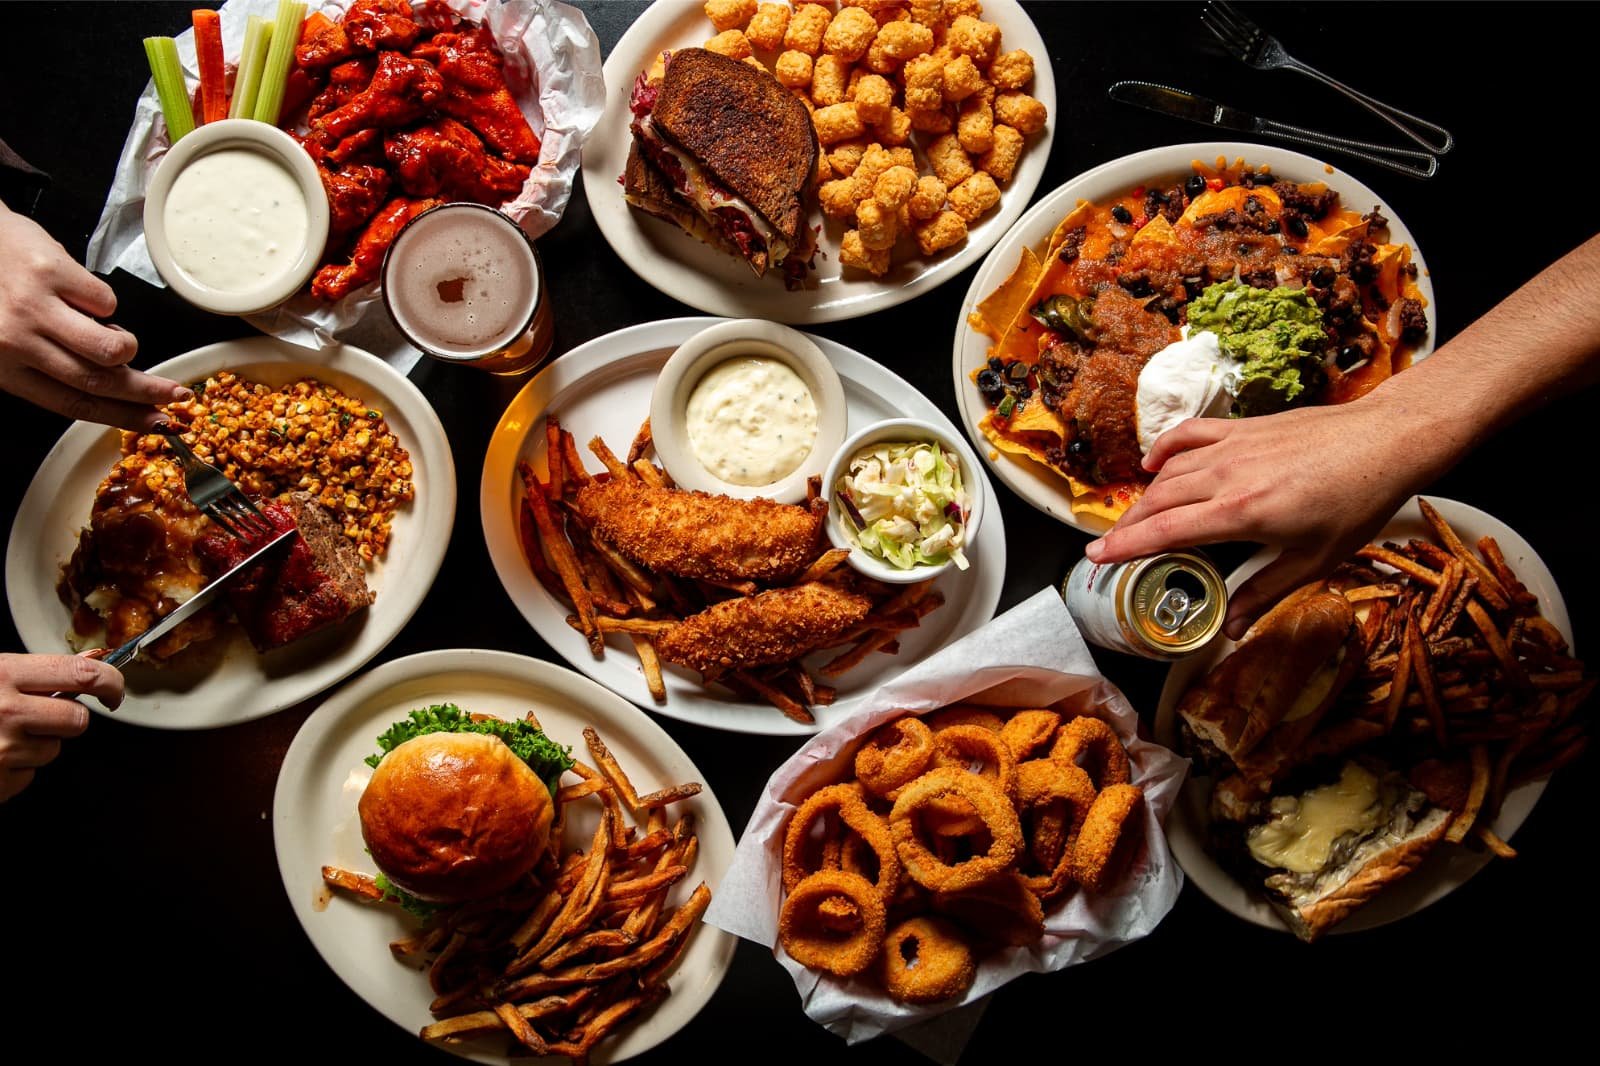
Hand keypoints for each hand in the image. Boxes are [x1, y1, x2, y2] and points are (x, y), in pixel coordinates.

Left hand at [0, 202, 188, 429]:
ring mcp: (33, 306)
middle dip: (145, 391)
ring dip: (128, 347)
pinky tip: (83, 296)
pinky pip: (105, 301)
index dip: (123, 416)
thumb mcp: (10, 342)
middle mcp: (15, 342)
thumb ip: (50, 365)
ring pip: (109, 347)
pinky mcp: (50, 272)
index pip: (75, 404)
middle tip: (174, 394)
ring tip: (120, 338)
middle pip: (98, 381)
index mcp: (4, 368)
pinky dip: (104, 302)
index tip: (156, 421)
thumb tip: (114, 386)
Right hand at [0, 653, 119, 801]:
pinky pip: (25, 777)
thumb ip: (34, 670)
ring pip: (51, 750)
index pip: (83, 673)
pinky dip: (12, 770)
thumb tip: (94, 660)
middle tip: (41, 716)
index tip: (113, 690)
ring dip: (34, 745)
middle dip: (66, 719)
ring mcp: (1, 751)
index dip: (110, 682)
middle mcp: (6, 712)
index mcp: (2, 674)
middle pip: (76, 720)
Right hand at [1084, 399, 1428, 638]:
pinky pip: (1189, 435)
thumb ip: (1264, 591)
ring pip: (1169, 471)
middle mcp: (1228, 476)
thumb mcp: (1314, 560)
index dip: (1125, 546)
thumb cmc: (1356, 503)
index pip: (1166, 531)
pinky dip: (1165, 449)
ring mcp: (1233, 446)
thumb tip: (1232, 628)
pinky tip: (1153, 463)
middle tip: (1109, 547)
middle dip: (1127, 526)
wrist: (1385, 443)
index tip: (1097, 557)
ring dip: (1145, 495)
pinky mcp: (1243, 427)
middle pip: (1158, 501)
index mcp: (1242, 513)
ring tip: (1134, 519)